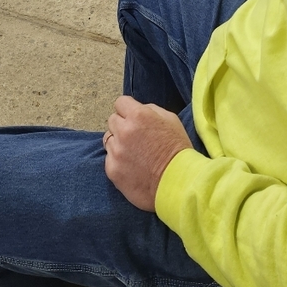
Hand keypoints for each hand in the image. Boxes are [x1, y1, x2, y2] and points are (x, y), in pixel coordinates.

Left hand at [103, 96, 192, 210]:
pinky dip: (118, 161)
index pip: (120, 103)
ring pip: (109, 140)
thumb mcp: (170, 119)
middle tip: (135, 137)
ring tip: (134, 153)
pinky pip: (109, 159)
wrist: (177, 183)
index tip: (132, 117)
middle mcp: (124, 131)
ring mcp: (116, 152)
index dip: (128, 109)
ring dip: (118, 143)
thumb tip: (137, 110)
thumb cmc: (177, 149)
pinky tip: (132, 166)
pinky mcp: (112, 170)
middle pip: (112, 120)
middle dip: (122, 125)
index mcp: (139, 116)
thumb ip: (150, 110)